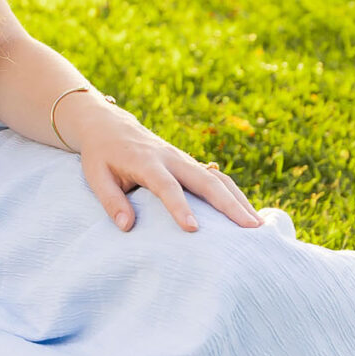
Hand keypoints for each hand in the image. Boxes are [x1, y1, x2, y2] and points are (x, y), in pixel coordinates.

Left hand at [66, 97, 262, 232]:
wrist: (110, 125)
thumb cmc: (101, 155)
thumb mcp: (95, 176)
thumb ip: (111, 201)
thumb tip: (127, 227)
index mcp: (146, 161)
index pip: (167, 186)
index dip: (179, 207)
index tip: (193, 230)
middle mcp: (172, 158)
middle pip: (206, 181)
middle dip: (229, 205)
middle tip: (250, 229)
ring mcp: (185, 160)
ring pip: (219, 179)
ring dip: (240, 201)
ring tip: (259, 226)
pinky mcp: (191, 165)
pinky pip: (219, 179)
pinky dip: (235, 196)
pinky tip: (249, 214)